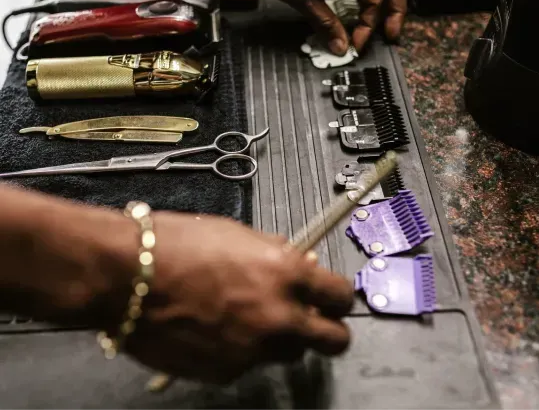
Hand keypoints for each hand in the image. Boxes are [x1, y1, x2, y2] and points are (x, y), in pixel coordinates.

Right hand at [119, 213, 353, 383]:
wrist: (127, 276)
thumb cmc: (178, 245)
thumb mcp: (240, 235)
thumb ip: (279, 255)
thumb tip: (304, 264)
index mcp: (287, 275)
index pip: (341, 295)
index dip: (339, 296)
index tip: (333, 297)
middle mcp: (279, 317)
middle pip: (334, 340)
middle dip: (329, 330)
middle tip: (314, 320)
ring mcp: (254, 350)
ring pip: (291, 354)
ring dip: (283, 339)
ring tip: (253, 318)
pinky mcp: (228, 372)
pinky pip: (250, 364)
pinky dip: (244, 350)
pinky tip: (219, 329)